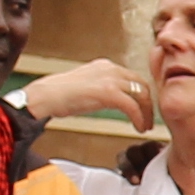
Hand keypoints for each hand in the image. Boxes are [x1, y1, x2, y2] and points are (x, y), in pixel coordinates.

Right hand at [20, 60, 148, 128]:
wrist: (46, 96)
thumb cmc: (60, 95)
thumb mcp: (86, 86)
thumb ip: (101, 88)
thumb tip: (113, 100)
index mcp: (105, 66)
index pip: (133, 78)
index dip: (141, 95)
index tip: (143, 109)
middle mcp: (110, 68)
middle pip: (141, 84)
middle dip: (148, 104)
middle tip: (149, 119)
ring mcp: (110, 79)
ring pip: (141, 95)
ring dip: (146, 112)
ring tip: (145, 126)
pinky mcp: (108, 92)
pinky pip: (132, 106)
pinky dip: (139, 118)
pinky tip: (139, 128)